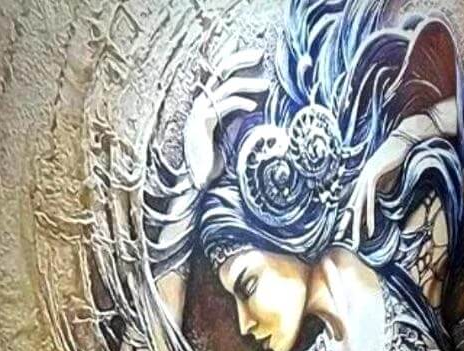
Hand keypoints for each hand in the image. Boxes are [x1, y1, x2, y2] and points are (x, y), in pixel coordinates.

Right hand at [183, 43, 268, 188]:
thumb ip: (236, 120)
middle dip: (240, 59)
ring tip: (266, 86)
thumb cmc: (213, 164)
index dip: (234, 61)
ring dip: (248, 84)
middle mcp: (200, 104)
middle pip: (220, 71)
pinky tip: (252, 107)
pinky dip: (240, 103)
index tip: (253, 55)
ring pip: (225, 86)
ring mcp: (199, 112)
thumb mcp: (229, 137)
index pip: (220, 75)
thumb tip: (253, 107)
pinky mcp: (201, 123)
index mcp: (206, 105)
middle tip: (260, 54)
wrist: (198, 184)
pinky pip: (223, 106)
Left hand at [347, 133, 412, 248]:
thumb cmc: (397, 158)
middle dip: (346, 224)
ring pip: (358, 206)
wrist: (404, 140)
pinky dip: (370, 215)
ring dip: (356, 226)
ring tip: (355, 241)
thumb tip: (377, 203)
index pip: (353, 202)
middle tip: (340, 239)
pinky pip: (370, 200)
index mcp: (363, 181)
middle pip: (351, 206)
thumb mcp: (388, 179)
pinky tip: (369, 229)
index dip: (348, 217)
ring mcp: (365, 177)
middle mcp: (361, 180)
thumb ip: (380, 190)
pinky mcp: (373, 175)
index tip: (343, 231)